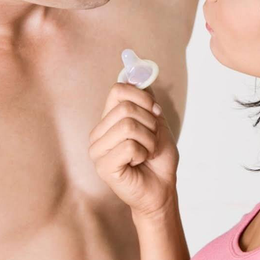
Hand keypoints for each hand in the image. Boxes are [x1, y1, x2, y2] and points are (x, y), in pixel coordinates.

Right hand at [89, 83, 178, 218]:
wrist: (162, 188)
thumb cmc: (158, 158)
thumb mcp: (157, 122)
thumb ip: (146, 99)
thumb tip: (139, 71)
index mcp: (108, 119)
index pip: (118, 90)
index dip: (142, 97)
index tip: (154, 111)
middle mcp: (98, 133)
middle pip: (126, 108)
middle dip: (150, 124)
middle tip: (151, 140)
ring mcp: (97, 150)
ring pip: (128, 126)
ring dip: (149, 140)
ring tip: (146, 153)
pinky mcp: (103, 166)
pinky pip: (129, 146)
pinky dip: (143, 154)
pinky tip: (139, 164)